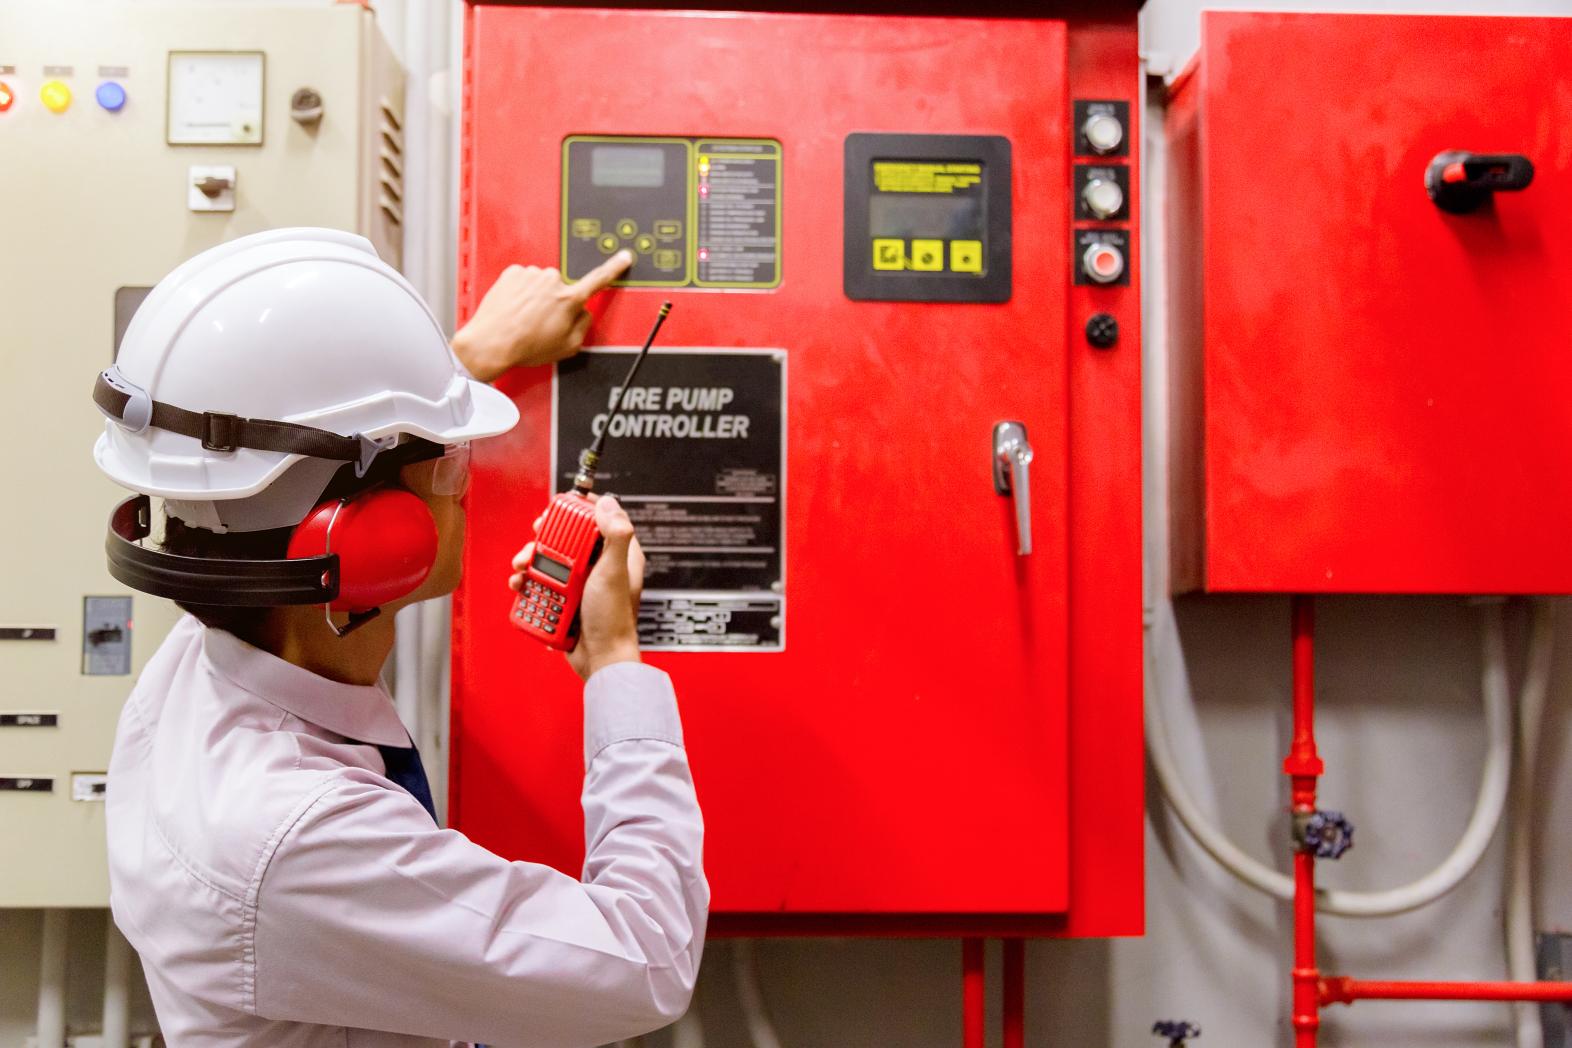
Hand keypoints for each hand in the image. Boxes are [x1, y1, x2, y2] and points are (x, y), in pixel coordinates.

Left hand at [452, 252, 632, 380]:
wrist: (491, 343)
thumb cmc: (525, 346)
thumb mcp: (567, 346)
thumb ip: (584, 326)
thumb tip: (583, 314)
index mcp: (569, 299)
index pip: (599, 280)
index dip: (615, 267)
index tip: (624, 257)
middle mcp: (551, 282)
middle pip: (562, 287)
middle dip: (556, 301)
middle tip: (542, 322)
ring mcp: (531, 275)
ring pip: (541, 284)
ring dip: (535, 297)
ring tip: (524, 318)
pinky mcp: (512, 273)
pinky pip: (523, 280)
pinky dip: (520, 292)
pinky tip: (514, 309)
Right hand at [510, 495, 643, 680]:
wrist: (599, 658)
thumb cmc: (613, 620)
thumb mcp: (614, 572)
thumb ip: (615, 536)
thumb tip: (608, 504)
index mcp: (616, 555)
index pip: (600, 520)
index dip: (580, 509)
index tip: (563, 505)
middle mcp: (598, 567)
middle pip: (567, 538)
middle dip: (546, 536)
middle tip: (535, 534)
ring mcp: (580, 584)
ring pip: (550, 561)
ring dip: (531, 561)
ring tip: (522, 566)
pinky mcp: (565, 600)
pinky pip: (542, 584)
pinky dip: (529, 583)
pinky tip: (522, 585)